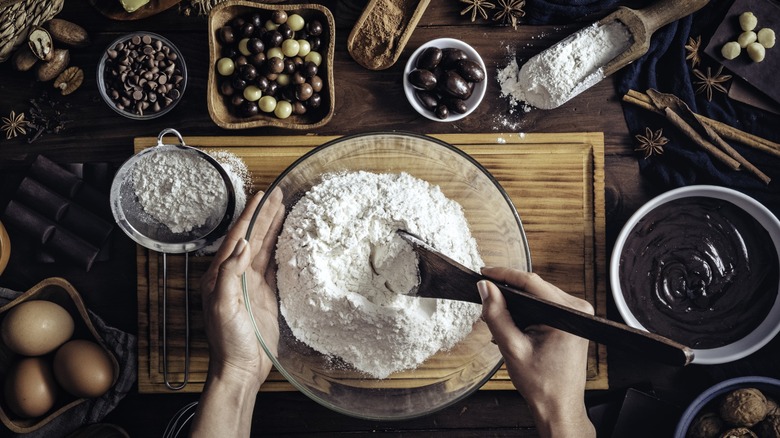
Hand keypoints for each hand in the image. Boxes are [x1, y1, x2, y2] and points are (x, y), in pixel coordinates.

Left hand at [199, 188, 284, 385]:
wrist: (241, 368)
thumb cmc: (228, 341)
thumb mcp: (223, 306)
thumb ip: (230, 274)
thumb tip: (244, 245)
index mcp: (220, 275)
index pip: (237, 238)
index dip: (250, 216)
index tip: (262, 196)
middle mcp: (236, 276)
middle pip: (252, 237)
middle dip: (264, 214)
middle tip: (277, 193)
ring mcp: (251, 285)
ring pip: (264, 248)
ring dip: (273, 227)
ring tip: (284, 207)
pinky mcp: (266, 295)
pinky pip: (274, 266)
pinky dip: (280, 249)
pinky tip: (288, 238)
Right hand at [478, 268, 595, 437]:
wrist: (559, 405)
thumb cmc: (542, 383)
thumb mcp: (512, 348)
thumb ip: (497, 315)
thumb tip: (485, 288)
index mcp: (568, 314)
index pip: (531, 282)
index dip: (504, 275)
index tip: (484, 272)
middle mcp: (578, 309)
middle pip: (535, 286)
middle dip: (508, 291)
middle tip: (485, 298)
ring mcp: (577, 314)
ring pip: (538, 294)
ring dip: (517, 301)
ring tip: (497, 313)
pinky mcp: (572, 320)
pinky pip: (545, 304)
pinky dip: (527, 309)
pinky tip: (514, 321)